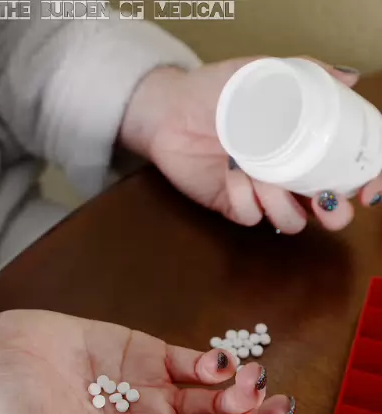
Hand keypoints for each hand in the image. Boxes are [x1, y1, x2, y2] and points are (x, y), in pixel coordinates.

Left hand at [120, 58, 381, 234]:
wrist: (170, 109)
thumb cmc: (218, 89)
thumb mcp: (265, 73)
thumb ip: (308, 75)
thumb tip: (349, 80)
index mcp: (307, 144)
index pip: (349, 171)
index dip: (367, 184)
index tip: (368, 190)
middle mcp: (289, 173)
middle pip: (328, 211)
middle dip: (333, 213)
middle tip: (323, 199)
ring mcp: (262, 193)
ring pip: (291, 221)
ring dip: (281, 202)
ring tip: (257, 171)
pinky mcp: (234, 206)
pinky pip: (250, 217)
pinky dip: (243, 197)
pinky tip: (230, 172)